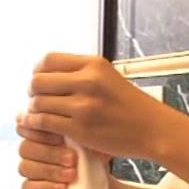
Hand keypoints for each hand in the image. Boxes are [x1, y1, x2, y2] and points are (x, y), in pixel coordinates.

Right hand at [16, 122, 110, 188]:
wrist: (96, 182)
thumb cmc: (91, 157)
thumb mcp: (87, 142)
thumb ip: (75, 132)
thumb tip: (77, 124)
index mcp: (41, 132)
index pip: (26, 128)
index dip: (39, 133)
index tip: (61, 139)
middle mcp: (31, 149)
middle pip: (25, 148)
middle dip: (49, 153)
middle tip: (72, 159)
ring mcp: (30, 168)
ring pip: (25, 167)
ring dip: (50, 171)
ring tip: (72, 174)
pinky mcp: (31, 187)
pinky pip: (27, 187)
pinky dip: (45, 187)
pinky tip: (62, 187)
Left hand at [20, 53, 184, 159]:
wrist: (154, 129)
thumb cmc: (132, 106)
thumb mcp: (109, 78)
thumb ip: (82, 73)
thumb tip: (48, 75)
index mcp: (94, 65)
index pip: (48, 60)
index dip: (38, 71)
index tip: (41, 81)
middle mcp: (87, 81)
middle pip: (38, 81)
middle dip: (34, 92)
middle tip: (39, 100)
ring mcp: (83, 106)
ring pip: (39, 103)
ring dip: (36, 111)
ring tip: (43, 116)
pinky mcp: (80, 128)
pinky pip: (45, 123)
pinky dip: (38, 125)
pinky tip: (44, 128)